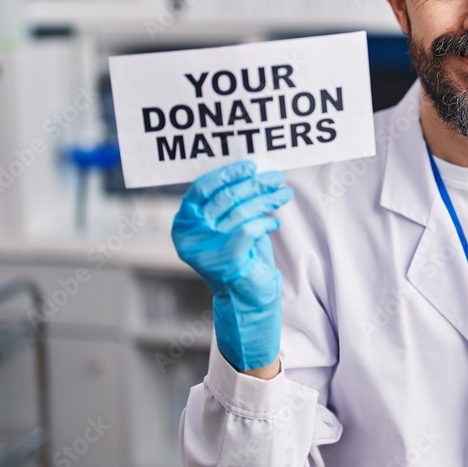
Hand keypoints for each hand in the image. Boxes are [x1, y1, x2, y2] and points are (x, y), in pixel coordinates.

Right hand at [172, 160, 293, 371]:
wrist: (244, 299)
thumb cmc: (238, 257)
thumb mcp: (227, 226)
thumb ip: (229, 202)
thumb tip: (251, 172)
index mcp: (183, 225)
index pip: (201, 189)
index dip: (226, 174)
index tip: (250, 166)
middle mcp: (190, 236)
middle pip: (224, 198)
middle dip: (254, 184)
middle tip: (276, 177)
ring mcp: (206, 249)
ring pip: (240, 212)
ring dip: (266, 200)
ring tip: (284, 193)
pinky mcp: (226, 260)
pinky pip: (249, 230)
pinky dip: (265, 223)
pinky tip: (275, 223)